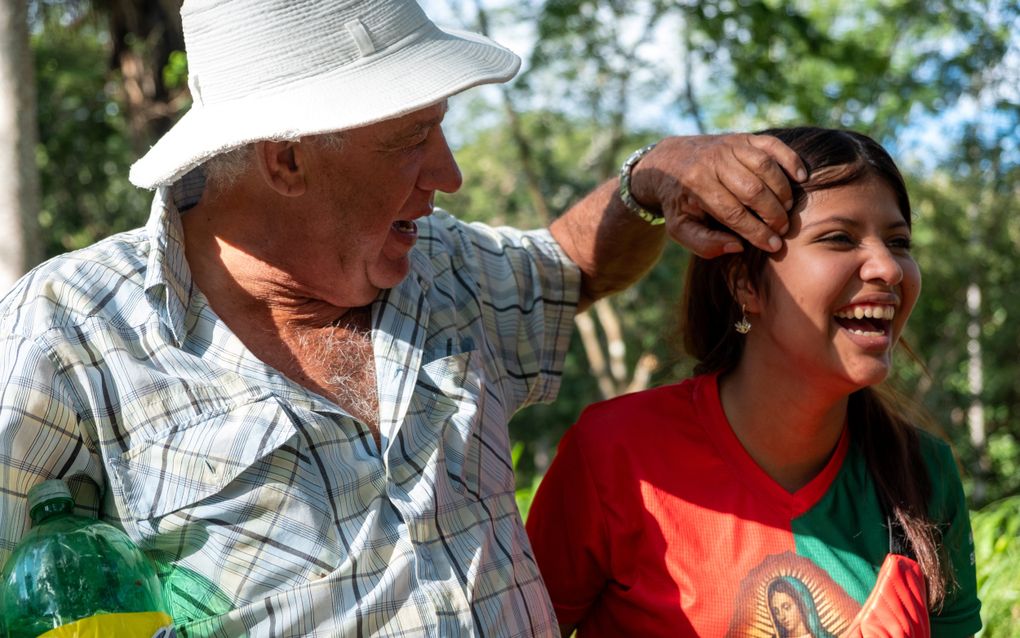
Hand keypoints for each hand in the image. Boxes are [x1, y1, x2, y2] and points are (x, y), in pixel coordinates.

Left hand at [630, 134, 806, 256]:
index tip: (774, 246)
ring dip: (782, 191)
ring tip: (787, 209)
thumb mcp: (680, 227)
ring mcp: (729, 146)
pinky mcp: (742, 137)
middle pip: (753, 190)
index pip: (733, 213)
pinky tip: (801, 178)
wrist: (669, 162)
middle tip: (782, 230)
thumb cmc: (679, 201)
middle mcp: (713, 162)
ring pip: (765, 167)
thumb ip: (704, 243)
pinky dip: (790, 160)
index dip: (757, 232)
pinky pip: (772, 145)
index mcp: (696, 185)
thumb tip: (737, 246)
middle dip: (773, 214)